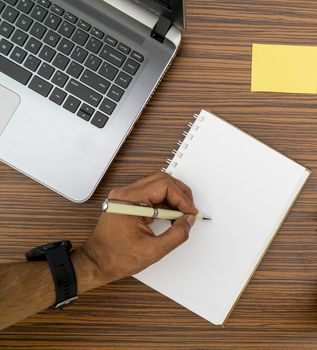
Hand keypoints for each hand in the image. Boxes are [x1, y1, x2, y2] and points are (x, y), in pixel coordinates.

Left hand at [72, 172, 197, 292]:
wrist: (96, 262)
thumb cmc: (116, 258)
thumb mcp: (153, 251)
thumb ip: (176, 235)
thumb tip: (189, 220)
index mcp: (128, 200)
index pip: (163, 186)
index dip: (182, 198)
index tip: (191, 213)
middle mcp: (125, 193)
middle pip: (161, 180)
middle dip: (179, 193)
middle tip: (189, 210)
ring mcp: (125, 196)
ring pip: (156, 185)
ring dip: (172, 197)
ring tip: (181, 214)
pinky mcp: (127, 202)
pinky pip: (150, 194)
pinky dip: (164, 202)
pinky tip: (170, 215)